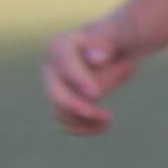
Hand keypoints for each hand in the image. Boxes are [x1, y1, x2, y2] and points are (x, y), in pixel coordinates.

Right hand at [43, 20, 135, 134]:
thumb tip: (97, 59)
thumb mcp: (114, 40)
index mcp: (59, 45)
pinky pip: (66, 121)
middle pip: (55, 93)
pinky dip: (83, 128)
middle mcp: (51, 68)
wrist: (117, 50)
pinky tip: (103, 126)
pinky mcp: (63, 103)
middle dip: (76, 106)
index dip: (77, 80)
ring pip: (60, 111)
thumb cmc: (116, 41)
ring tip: (108, 119)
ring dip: (83, 121)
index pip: (64, 65)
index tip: (95, 94)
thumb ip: (105, 47)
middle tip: (104, 115)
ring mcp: (54, 87)